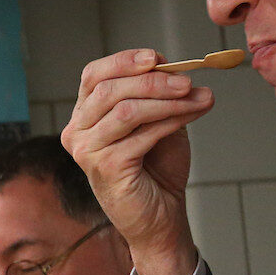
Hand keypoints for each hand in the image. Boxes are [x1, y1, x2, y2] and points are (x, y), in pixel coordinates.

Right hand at [61, 49, 217, 274]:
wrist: (160, 217)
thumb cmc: (156, 169)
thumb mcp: (157, 121)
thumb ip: (157, 95)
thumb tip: (171, 65)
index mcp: (84, 116)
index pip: (93, 75)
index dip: (124, 61)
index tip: (157, 58)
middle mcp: (77, 132)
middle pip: (110, 89)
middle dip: (154, 81)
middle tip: (188, 81)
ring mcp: (87, 151)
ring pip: (127, 109)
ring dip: (168, 100)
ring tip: (198, 97)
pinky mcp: (106, 168)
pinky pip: (141, 134)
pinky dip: (171, 120)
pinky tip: (191, 114)